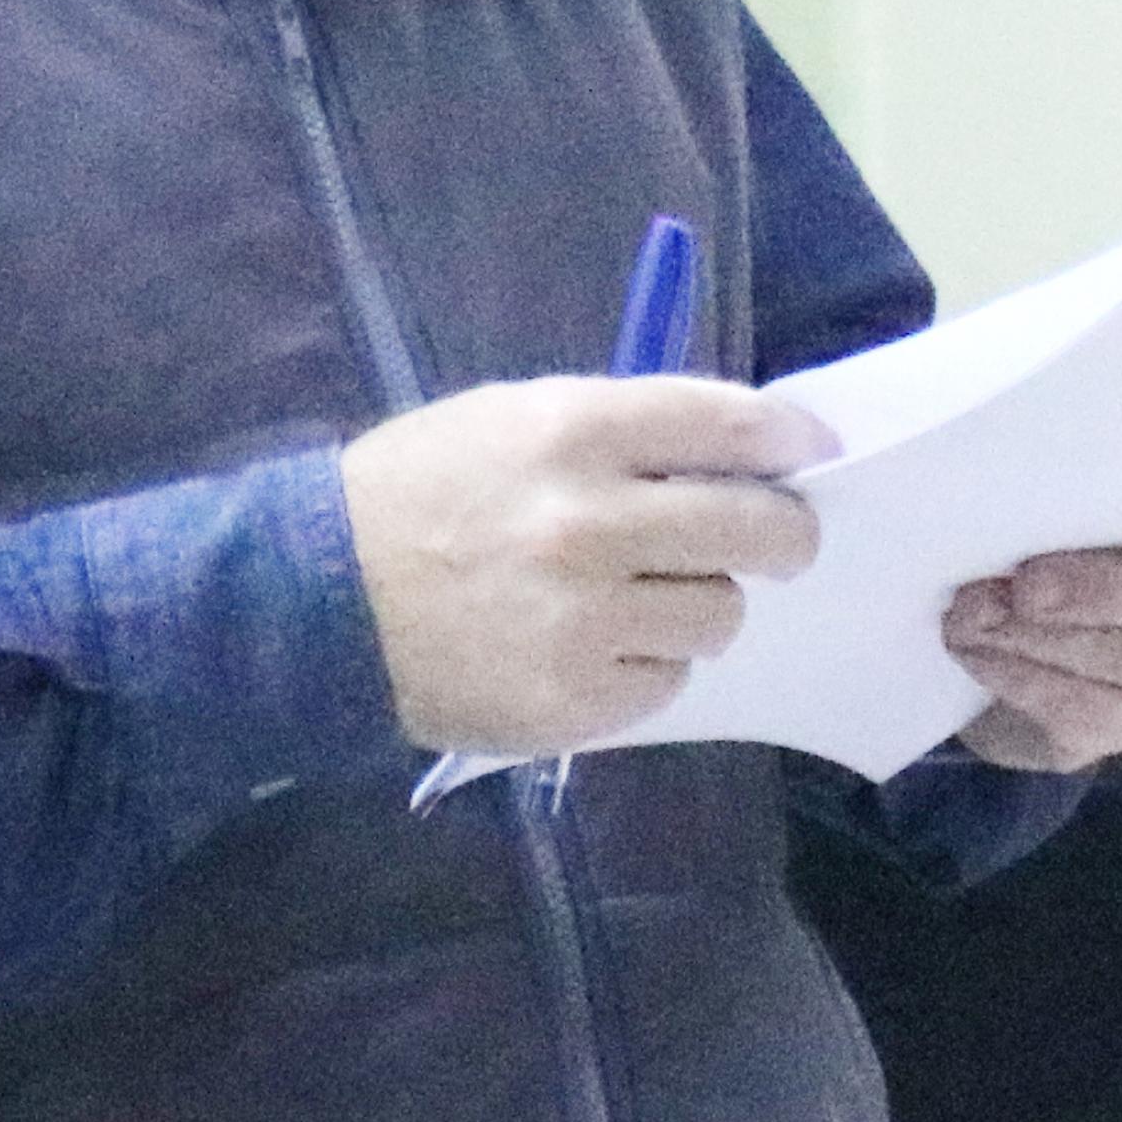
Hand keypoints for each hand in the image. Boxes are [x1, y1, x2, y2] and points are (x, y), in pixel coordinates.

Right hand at [345, 377, 832, 759]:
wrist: (312, 605)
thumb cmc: (416, 495)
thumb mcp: (506, 420)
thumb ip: (620, 430)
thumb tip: (739, 446)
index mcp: (572, 433)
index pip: (726, 426)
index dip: (787, 439)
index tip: (809, 452)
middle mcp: (590, 525)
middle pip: (756, 529)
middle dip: (784, 534)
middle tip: (779, 541)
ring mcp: (586, 621)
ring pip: (719, 614)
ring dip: (699, 604)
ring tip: (640, 599)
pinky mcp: (575, 701)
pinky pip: (666, 681)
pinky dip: (646, 665)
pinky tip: (591, 647)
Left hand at [945, 445, 1121, 774]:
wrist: (1010, 626)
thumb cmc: (1040, 529)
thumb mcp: (1048, 484)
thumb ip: (1055, 468)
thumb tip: (1003, 463)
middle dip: (1101, 590)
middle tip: (1024, 586)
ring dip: (1039, 638)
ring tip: (970, 614)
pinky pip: (1093, 712)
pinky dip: (1024, 679)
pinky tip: (978, 653)